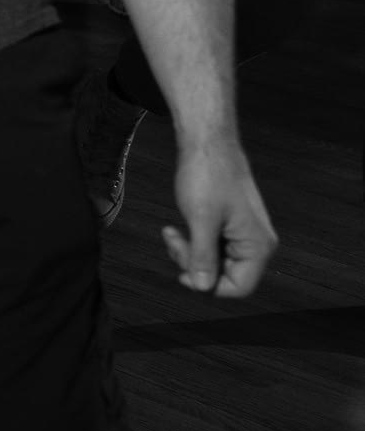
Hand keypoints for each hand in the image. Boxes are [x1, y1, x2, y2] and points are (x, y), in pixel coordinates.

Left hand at [164, 136, 276, 298]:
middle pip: (223, 275)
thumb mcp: (201, 220)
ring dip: (188, 252)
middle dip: (193, 264)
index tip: (182, 272)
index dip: (208, 285)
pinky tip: (173, 229)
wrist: (207, 143)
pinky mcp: (229, 225)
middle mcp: (256, 243)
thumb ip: (203, 256)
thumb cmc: (207, 176)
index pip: (239, 287)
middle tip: (174, 241)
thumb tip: (203, 287)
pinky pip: (210, 246)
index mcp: (258, 245)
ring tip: (171, 233)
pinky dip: (191, 242)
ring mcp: (242, 234)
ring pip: (213, 261)